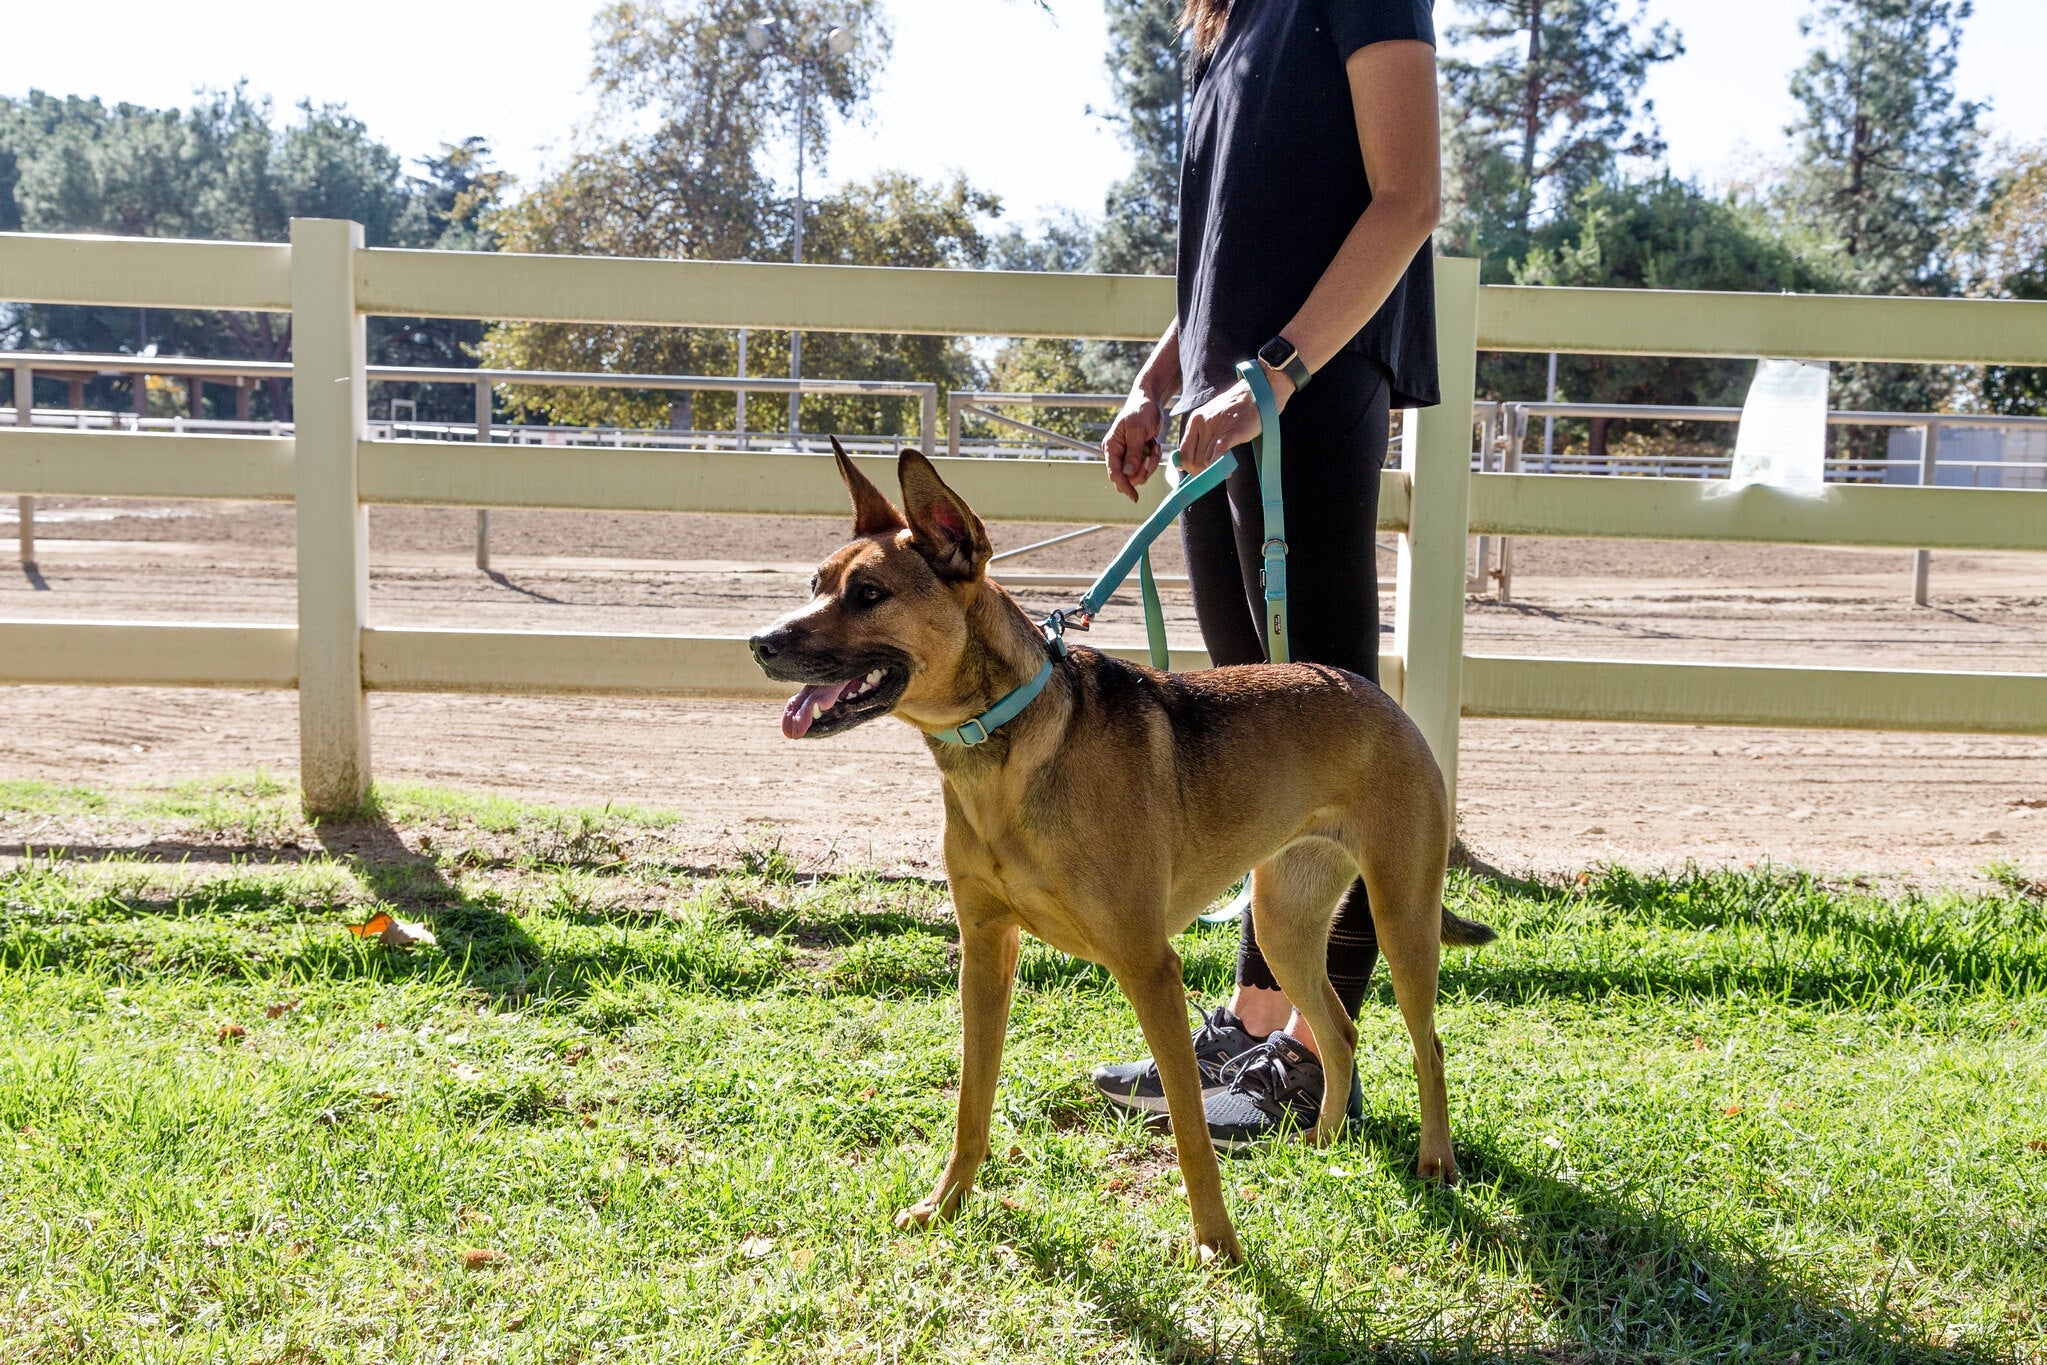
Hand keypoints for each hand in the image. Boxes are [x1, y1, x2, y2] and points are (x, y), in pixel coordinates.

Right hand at [1103, 390, 1164, 501]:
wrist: (1149, 400)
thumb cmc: (1141, 411)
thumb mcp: (1138, 431)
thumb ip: (1133, 453)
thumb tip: (1128, 474)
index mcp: (1111, 446)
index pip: (1114, 473)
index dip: (1124, 486)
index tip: (1134, 497)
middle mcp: (1117, 453)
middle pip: (1128, 477)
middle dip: (1143, 470)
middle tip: (1151, 454)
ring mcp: (1127, 455)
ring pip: (1138, 474)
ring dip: (1150, 464)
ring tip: (1153, 446)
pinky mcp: (1137, 454)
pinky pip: (1145, 467)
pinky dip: (1153, 459)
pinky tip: (1154, 445)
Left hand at [1175, 364, 1293, 474]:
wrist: (1257, 393)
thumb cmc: (1236, 409)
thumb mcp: (1211, 417)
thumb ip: (1199, 437)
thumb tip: (1183, 463)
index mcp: (1195, 420)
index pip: (1183, 451)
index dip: (1187, 467)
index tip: (1196, 473)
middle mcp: (1203, 423)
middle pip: (1193, 459)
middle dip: (1201, 472)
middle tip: (1212, 475)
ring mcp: (1217, 427)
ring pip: (1205, 460)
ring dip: (1213, 472)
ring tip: (1223, 472)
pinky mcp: (1232, 432)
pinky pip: (1219, 454)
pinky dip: (1221, 466)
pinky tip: (1227, 471)